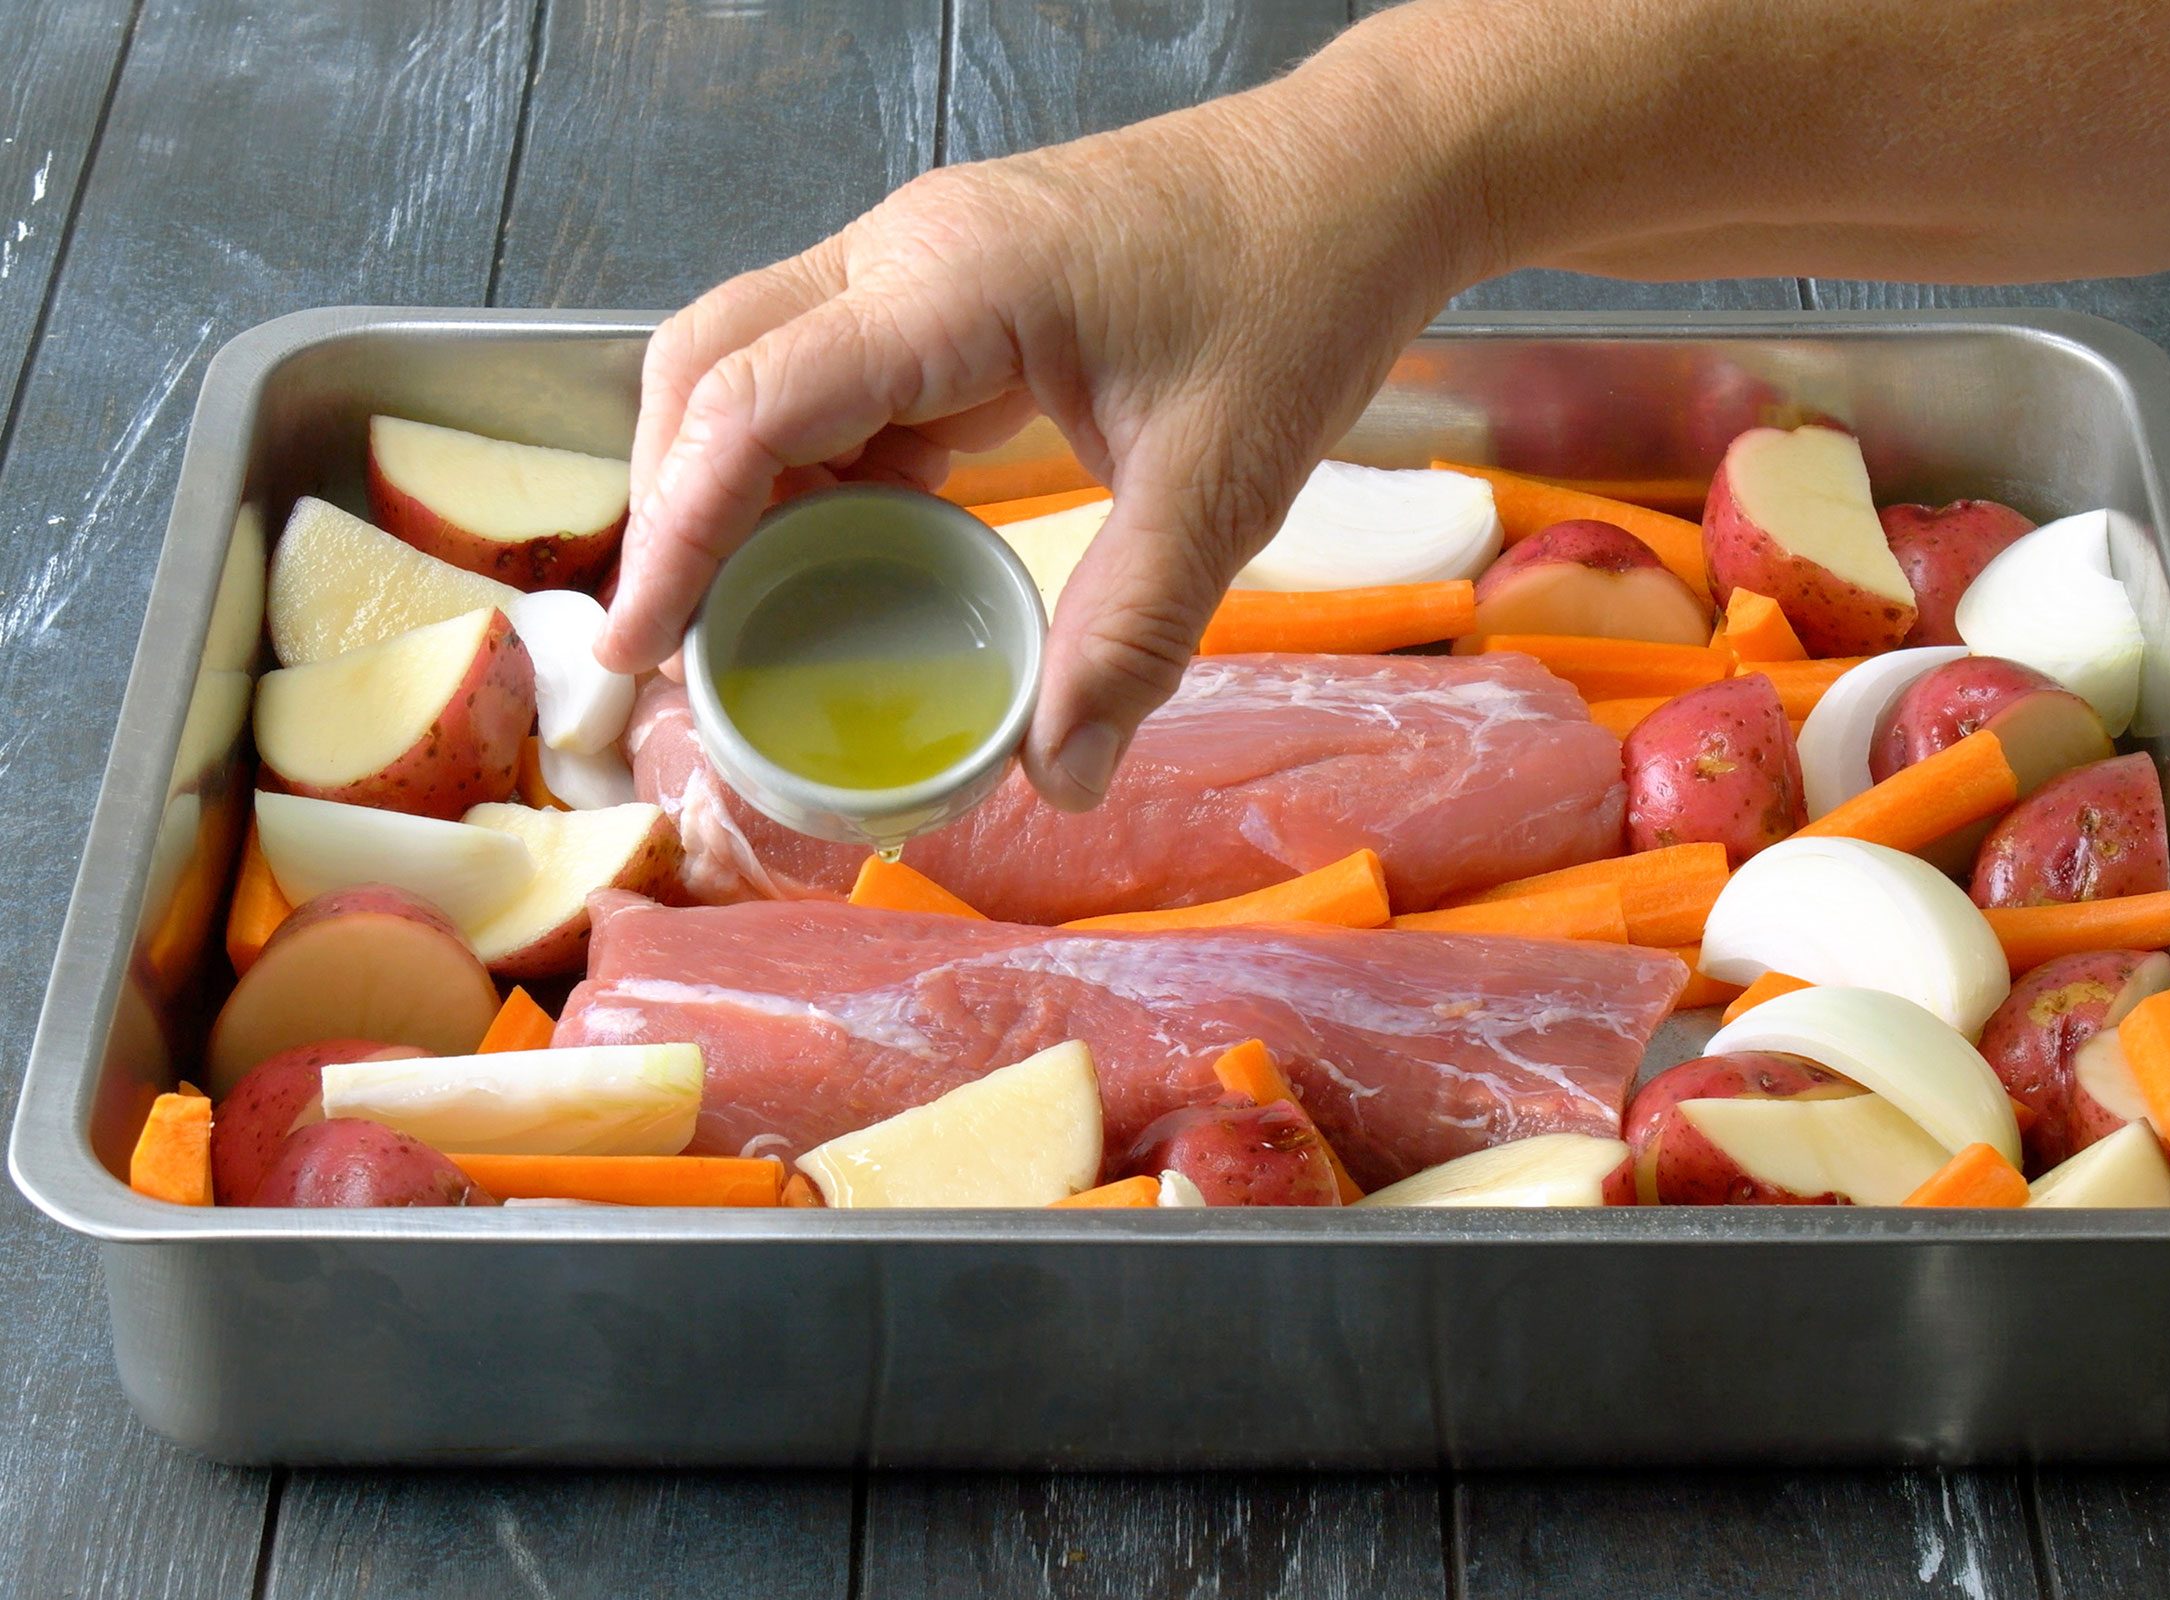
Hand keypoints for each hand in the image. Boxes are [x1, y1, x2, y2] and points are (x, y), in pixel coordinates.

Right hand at [597, 77, 1485, 808]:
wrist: (1363, 177)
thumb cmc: (1299, 289)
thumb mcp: (1223, 483)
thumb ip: (1134, 632)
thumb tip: (1059, 776)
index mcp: (952, 283)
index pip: (751, 400)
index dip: (677, 528)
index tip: (639, 643)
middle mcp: (907, 253)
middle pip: (711, 362)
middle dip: (673, 500)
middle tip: (678, 642)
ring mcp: (926, 261)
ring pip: (763, 363)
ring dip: (736, 484)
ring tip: (745, 616)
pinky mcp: (959, 289)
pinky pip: (843, 374)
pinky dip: (817, 466)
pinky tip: (848, 552)